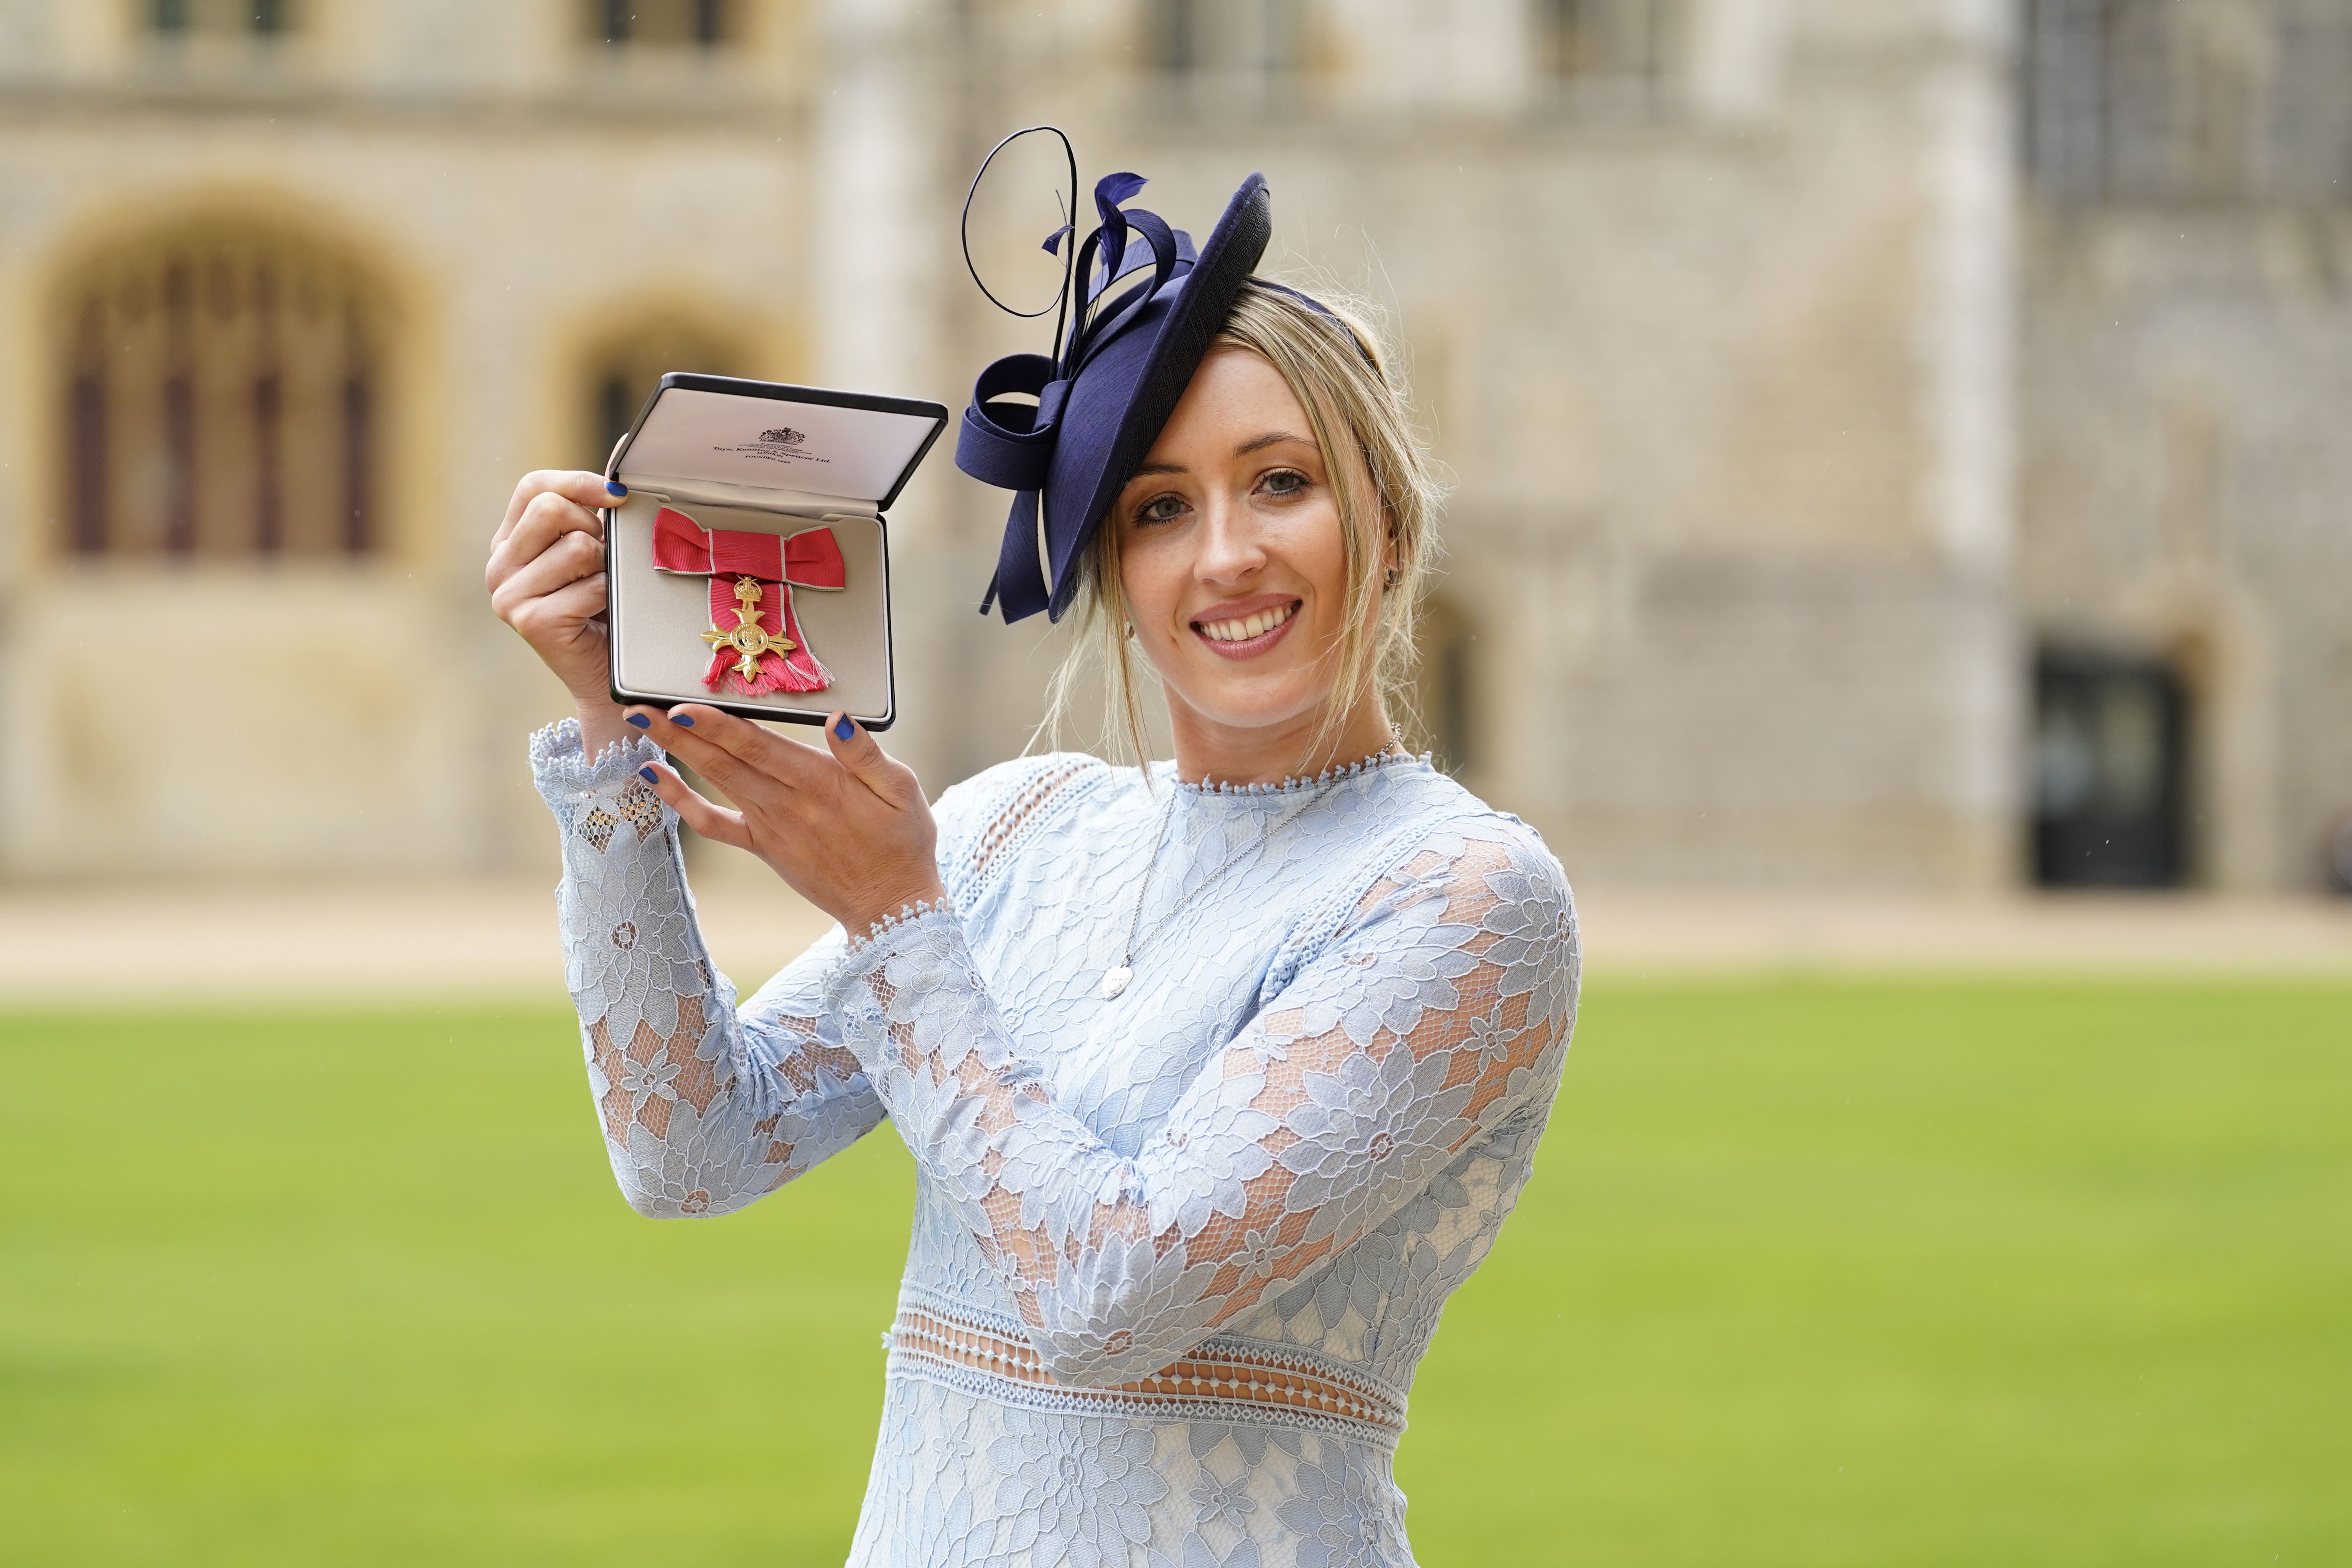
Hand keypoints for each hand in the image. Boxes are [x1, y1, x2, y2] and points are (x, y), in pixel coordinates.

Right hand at [487, 470, 623, 740]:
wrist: (606, 677)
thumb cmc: (604, 608)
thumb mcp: (596, 549)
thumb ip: (598, 504)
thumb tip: (626, 443)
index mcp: (509, 541)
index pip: (534, 487)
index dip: (579, 482)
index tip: (617, 495)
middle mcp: (498, 566)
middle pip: (552, 509)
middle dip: (593, 529)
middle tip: (603, 561)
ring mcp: (508, 596)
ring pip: (576, 546)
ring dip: (604, 566)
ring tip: (602, 591)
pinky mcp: (531, 622)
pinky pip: (589, 585)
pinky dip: (608, 596)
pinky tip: (602, 615)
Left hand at [627, 704, 946, 935]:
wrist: (892, 907)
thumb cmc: (904, 842)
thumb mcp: (902, 790)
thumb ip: (866, 754)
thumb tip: (838, 720)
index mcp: (819, 783)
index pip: (758, 747)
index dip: (717, 726)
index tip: (681, 705)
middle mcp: (786, 804)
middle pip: (724, 761)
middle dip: (678, 732)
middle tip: (637, 706)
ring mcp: (769, 827)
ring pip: (714, 783)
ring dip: (674, 752)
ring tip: (639, 725)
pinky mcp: (762, 847)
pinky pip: (713, 824)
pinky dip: (680, 801)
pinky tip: (654, 777)